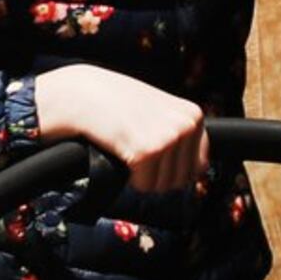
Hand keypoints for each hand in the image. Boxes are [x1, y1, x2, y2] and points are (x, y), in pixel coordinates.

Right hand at [33, 64, 206, 195]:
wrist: (82, 94)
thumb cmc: (115, 104)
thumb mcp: (158, 112)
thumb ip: (178, 134)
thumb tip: (196, 171)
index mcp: (193, 115)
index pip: (198, 165)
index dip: (171, 168)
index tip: (151, 154)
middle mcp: (187, 125)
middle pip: (181, 180)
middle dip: (156, 174)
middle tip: (134, 150)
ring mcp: (170, 137)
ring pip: (162, 185)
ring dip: (141, 176)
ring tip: (127, 147)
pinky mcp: (148, 151)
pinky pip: (145, 185)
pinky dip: (129, 178)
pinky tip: (119, 152)